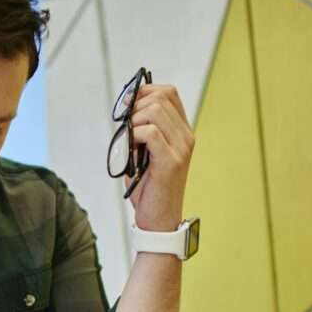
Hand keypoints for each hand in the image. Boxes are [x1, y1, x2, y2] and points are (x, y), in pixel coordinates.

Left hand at [127, 83, 194, 230]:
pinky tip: (131, 150)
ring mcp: (181, 148)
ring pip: (153, 111)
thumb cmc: (150, 189)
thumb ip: (141, 131)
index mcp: (182, 132)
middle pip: (160, 98)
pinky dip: (134, 136)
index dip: (145, 91)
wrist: (159, 220)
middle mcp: (186, 137)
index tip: (128, 104)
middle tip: (125, 126)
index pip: (169, 93)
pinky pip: (149, 132)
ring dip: (133, 121)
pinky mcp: (171, 161)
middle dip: (135, 106)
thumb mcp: (145, 153)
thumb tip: (125, 111)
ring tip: (129, 141)